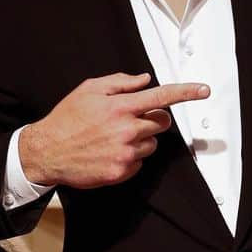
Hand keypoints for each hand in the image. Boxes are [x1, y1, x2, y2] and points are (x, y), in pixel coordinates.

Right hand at [19, 72, 209, 188]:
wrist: (47, 151)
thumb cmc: (67, 118)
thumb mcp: (89, 90)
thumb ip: (120, 82)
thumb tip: (144, 80)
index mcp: (120, 106)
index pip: (161, 97)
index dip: (186, 92)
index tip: (204, 90)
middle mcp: (126, 129)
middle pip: (161, 123)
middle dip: (151, 119)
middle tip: (129, 119)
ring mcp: (125, 152)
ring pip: (152, 144)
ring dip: (140, 140)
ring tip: (113, 138)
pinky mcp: (121, 171)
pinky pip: (139, 162)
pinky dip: (130, 157)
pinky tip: (109, 152)